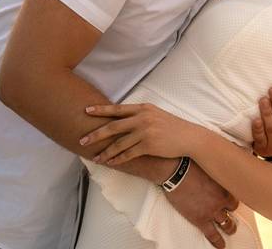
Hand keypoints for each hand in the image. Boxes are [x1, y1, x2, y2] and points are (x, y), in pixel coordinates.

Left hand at [81, 103, 196, 163]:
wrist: (188, 137)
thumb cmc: (172, 126)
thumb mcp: (156, 114)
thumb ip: (140, 114)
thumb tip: (122, 118)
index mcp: (143, 108)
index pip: (118, 109)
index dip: (101, 110)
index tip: (87, 110)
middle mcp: (142, 119)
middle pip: (113, 126)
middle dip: (96, 134)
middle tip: (82, 140)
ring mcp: (145, 132)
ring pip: (118, 144)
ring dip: (105, 152)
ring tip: (95, 157)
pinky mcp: (148, 146)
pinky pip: (128, 154)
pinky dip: (117, 159)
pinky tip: (110, 162)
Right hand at [164, 166, 239, 247]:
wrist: (176, 172)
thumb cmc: (190, 164)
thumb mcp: (210, 164)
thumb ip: (218, 168)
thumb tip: (223, 161)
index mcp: (225, 185)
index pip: (235, 195)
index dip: (233, 199)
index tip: (231, 201)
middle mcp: (221, 200)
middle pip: (232, 210)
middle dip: (234, 214)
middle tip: (234, 217)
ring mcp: (211, 211)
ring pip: (226, 223)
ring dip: (230, 227)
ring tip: (231, 230)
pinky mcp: (200, 219)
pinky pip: (212, 234)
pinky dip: (218, 241)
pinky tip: (221, 246)